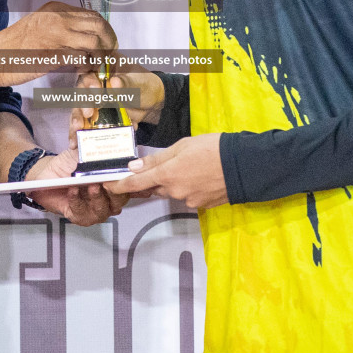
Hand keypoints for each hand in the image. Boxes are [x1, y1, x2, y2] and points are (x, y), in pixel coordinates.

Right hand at [0, 2, 116, 86]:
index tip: (107, 44)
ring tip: (96, 65)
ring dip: (101, 56)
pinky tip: (82, 71)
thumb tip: (85, 39)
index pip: (93, 15)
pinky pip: (81, 59)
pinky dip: (87, 67)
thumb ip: (63, 29)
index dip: (105, 31)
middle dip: (109, 42)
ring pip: (94, 42)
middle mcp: (58, 18)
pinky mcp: (53, 54)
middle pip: (99, 25)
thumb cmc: (16, 46)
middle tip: (109, 56)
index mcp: (56, 9)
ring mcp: (56, 35)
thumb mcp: (41, 27)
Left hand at [24, 147, 126, 225]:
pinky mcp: (80, 216)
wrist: (49, 175)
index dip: (129, 180)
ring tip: (91, 186)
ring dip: (97, 197)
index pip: (129, 184)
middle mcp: (109, 198)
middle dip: (115, 191)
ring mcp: (96, 209)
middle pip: (119, 200)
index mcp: (114, 182)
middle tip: (108, 181)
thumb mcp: (81, 151)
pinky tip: (73, 190)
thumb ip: (90, 144)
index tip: (124, 171)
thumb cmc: (70, 165)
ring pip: (102, 208)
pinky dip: (77, 201)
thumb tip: (95, 135)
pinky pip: (81, 211)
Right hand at [69, 66, 161, 132]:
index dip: (90, 81)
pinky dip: (79, 132)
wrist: (153, 104)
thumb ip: (127, 83)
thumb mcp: (139, 83)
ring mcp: (93, 99)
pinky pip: (84, 123)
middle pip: (81, 91)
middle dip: (82, 103)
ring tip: (76, 129)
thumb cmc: (146, 87)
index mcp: (104, 67)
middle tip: (87, 114)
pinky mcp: (94, 115)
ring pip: (79, 108)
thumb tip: (115, 82)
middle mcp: (94, 82)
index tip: (96, 90)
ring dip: (76, 119)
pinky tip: (74, 142)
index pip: (90, 71)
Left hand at [106, 134, 227, 209]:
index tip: (107, 186)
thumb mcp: (182, 146)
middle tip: (171, 165)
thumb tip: (134, 167)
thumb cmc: (212, 148)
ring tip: (194, 166)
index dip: (119, 185)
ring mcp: (188, 201)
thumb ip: (157, 158)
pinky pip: (188, 196)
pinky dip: (190, 187)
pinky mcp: (201, 206)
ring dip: (176, 182)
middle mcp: (174, 191)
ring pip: (173, 191)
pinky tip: (202, 176)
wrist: (244, 166)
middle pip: (157, 187)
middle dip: (157, 178)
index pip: (136, 183)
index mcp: (167, 174)